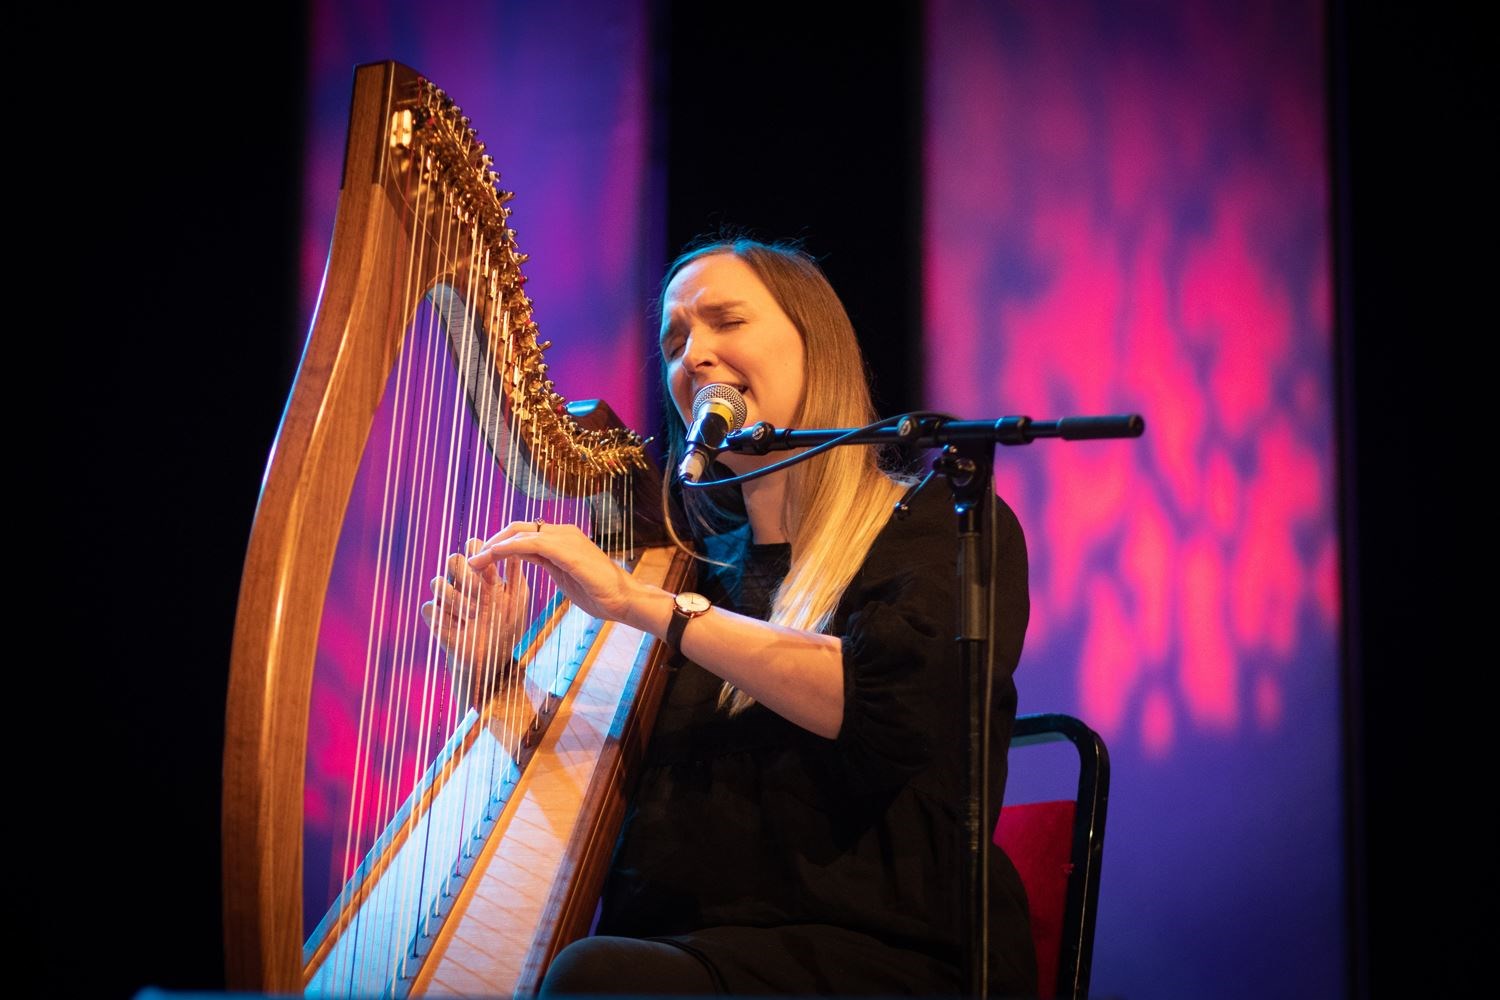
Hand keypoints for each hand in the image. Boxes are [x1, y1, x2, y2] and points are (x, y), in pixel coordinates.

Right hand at [420, 538, 529, 703]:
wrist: (492, 660)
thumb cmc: (506, 626)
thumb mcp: (517, 600)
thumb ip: (515, 575)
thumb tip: (515, 549)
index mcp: (479, 573)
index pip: (473, 546)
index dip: (480, 553)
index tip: (491, 570)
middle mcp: (460, 582)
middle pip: (453, 560)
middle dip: (467, 575)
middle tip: (480, 592)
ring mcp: (445, 600)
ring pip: (437, 582)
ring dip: (456, 599)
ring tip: (472, 615)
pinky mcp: (434, 618)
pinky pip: (429, 608)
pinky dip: (444, 617)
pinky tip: (459, 628)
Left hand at [468, 520, 641, 626]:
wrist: (624, 600)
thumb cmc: (600, 594)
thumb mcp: (564, 577)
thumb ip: (547, 564)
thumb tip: (529, 559)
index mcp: (563, 539)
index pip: (525, 534)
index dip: (501, 544)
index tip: (483, 560)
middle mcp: (563, 532)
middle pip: (518, 528)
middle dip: (492, 542)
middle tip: (472, 560)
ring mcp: (565, 538)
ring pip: (520, 533)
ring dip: (494, 546)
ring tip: (475, 561)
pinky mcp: (566, 549)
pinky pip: (530, 543)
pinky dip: (508, 548)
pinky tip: (492, 557)